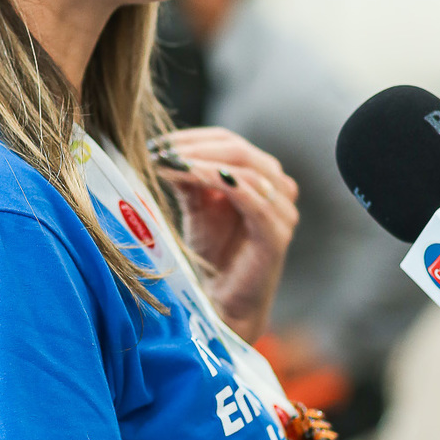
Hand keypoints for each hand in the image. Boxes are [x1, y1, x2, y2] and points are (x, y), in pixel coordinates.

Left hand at [152, 127, 298, 341]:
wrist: (225, 301)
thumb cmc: (214, 253)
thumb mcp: (197, 207)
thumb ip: (188, 178)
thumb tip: (163, 151)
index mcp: (260, 176)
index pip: (229, 141)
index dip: (193, 138)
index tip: (158, 144)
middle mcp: (278, 188)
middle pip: (239, 150)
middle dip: (196, 148)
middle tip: (161, 152)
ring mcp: (282, 212)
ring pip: (248, 171)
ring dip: (205, 163)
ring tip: (172, 164)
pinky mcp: (277, 236)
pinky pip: (254, 201)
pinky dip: (225, 184)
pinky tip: (195, 178)